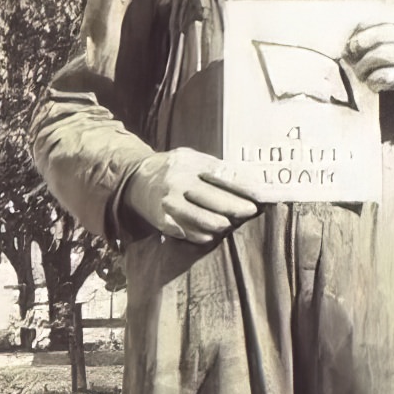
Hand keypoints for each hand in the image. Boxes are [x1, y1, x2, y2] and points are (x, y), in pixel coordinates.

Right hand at [124, 147, 261, 242]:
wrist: (133, 179)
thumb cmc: (171, 168)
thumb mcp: (190, 158)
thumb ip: (216, 167)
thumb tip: (250, 180)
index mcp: (188, 162)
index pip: (224, 175)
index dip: (245, 188)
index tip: (261, 197)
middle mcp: (178, 181)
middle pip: (218, 200)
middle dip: (240, 209)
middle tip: (251, 212)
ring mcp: (170, 203)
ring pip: (209, 221)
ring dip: (224, 224)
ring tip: (229, 221)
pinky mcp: (164, 221)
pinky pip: (193, 234)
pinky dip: (206, 235)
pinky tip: (211, 231)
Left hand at [344, 14, 393, 132]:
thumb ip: (384, 36)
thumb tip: (350, 39)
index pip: (380, 15)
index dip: (361, 30)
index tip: (352, 46)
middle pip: (379, 34)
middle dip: (360, 48)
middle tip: (355, 63)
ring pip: (381, 55)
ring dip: (365, 68)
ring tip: (364, 77)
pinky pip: (387, 76)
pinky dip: (375, 82)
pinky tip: (375, 87)